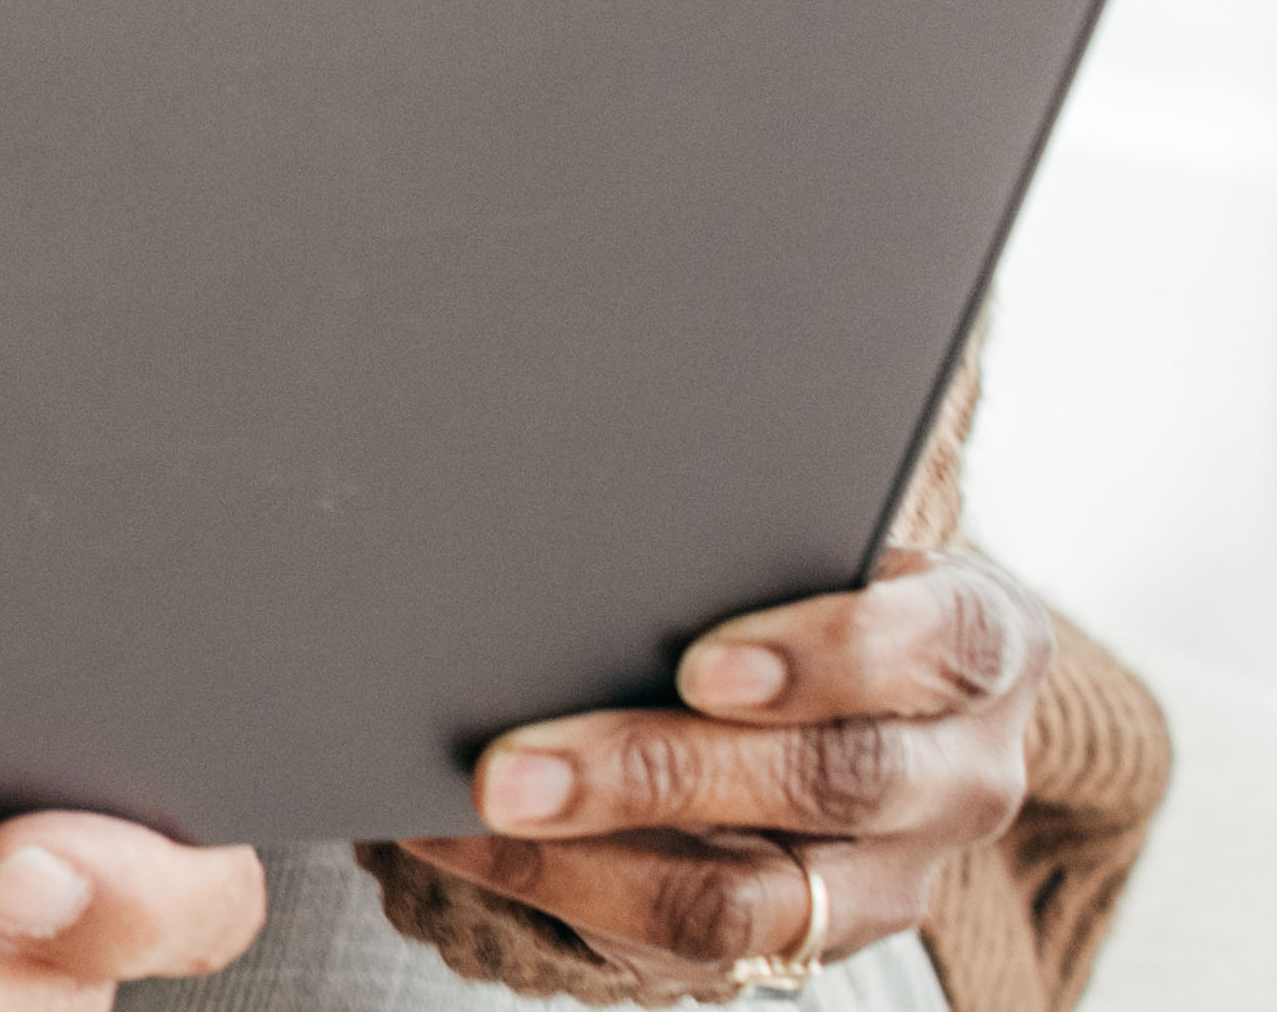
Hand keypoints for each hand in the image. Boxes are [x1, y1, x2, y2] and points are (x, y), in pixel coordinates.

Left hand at [399, 545, 1047, 994]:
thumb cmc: (810, 572)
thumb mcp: (818, 540)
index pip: (943, 646)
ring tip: (481, 808)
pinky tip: (470, 839)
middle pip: (828, 782)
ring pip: (756, 893)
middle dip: (657, 771)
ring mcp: (899, 872)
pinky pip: (698, 944)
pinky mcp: (820, 937)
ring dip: (596, 856)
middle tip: (510, 764)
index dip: (827, 657)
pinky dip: (568, 887)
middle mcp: (966, 769)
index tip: (697, 663)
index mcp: (985, 639)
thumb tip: (564, 512)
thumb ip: (742, 536)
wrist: (871, 692)